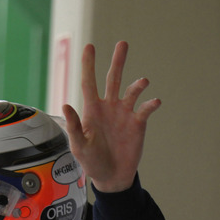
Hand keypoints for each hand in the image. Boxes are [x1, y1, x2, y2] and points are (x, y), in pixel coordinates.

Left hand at [62, 41, 160, 192]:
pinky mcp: (138, 123)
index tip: (89, 47)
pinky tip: (154, 102)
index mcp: (92, 110)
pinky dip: (150, 104)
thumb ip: (74, 126)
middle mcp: (109, 107)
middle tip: (122, 43)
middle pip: (113, 79)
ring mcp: (124, 114)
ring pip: (132, 91)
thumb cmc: (91, 161)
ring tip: (142, 82)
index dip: (88, 65)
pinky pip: (145, 109)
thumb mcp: (79, 146)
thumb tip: (66, 105)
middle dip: (117, 61)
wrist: (111, 176)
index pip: (88, 83)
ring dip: (138, 85)